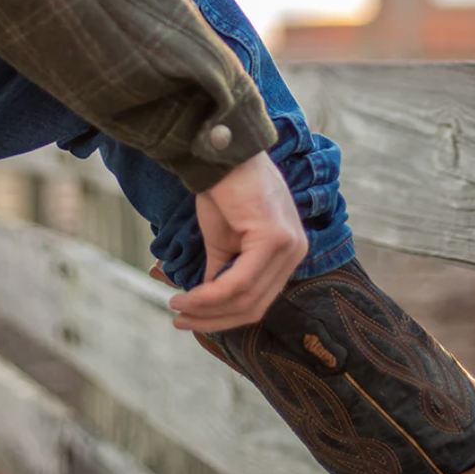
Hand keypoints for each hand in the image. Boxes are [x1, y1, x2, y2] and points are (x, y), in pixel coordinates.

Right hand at [166, 151, 307, 331]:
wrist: (219, 153)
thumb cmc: (223, 189)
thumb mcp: (223, 241)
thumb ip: (223, 273)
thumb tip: (207, 304)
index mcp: (288, 253)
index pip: (261, 299)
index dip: (224, 317)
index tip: (190, 318)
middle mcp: (296, 251)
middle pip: (256, 305)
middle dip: (213, 319)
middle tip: (180, 320)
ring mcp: (290, 245)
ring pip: (247, 298)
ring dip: (207, 309)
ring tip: (177, 307)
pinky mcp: (275, 238)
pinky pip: (240, 282)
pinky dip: (211, 295)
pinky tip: (188, 296)